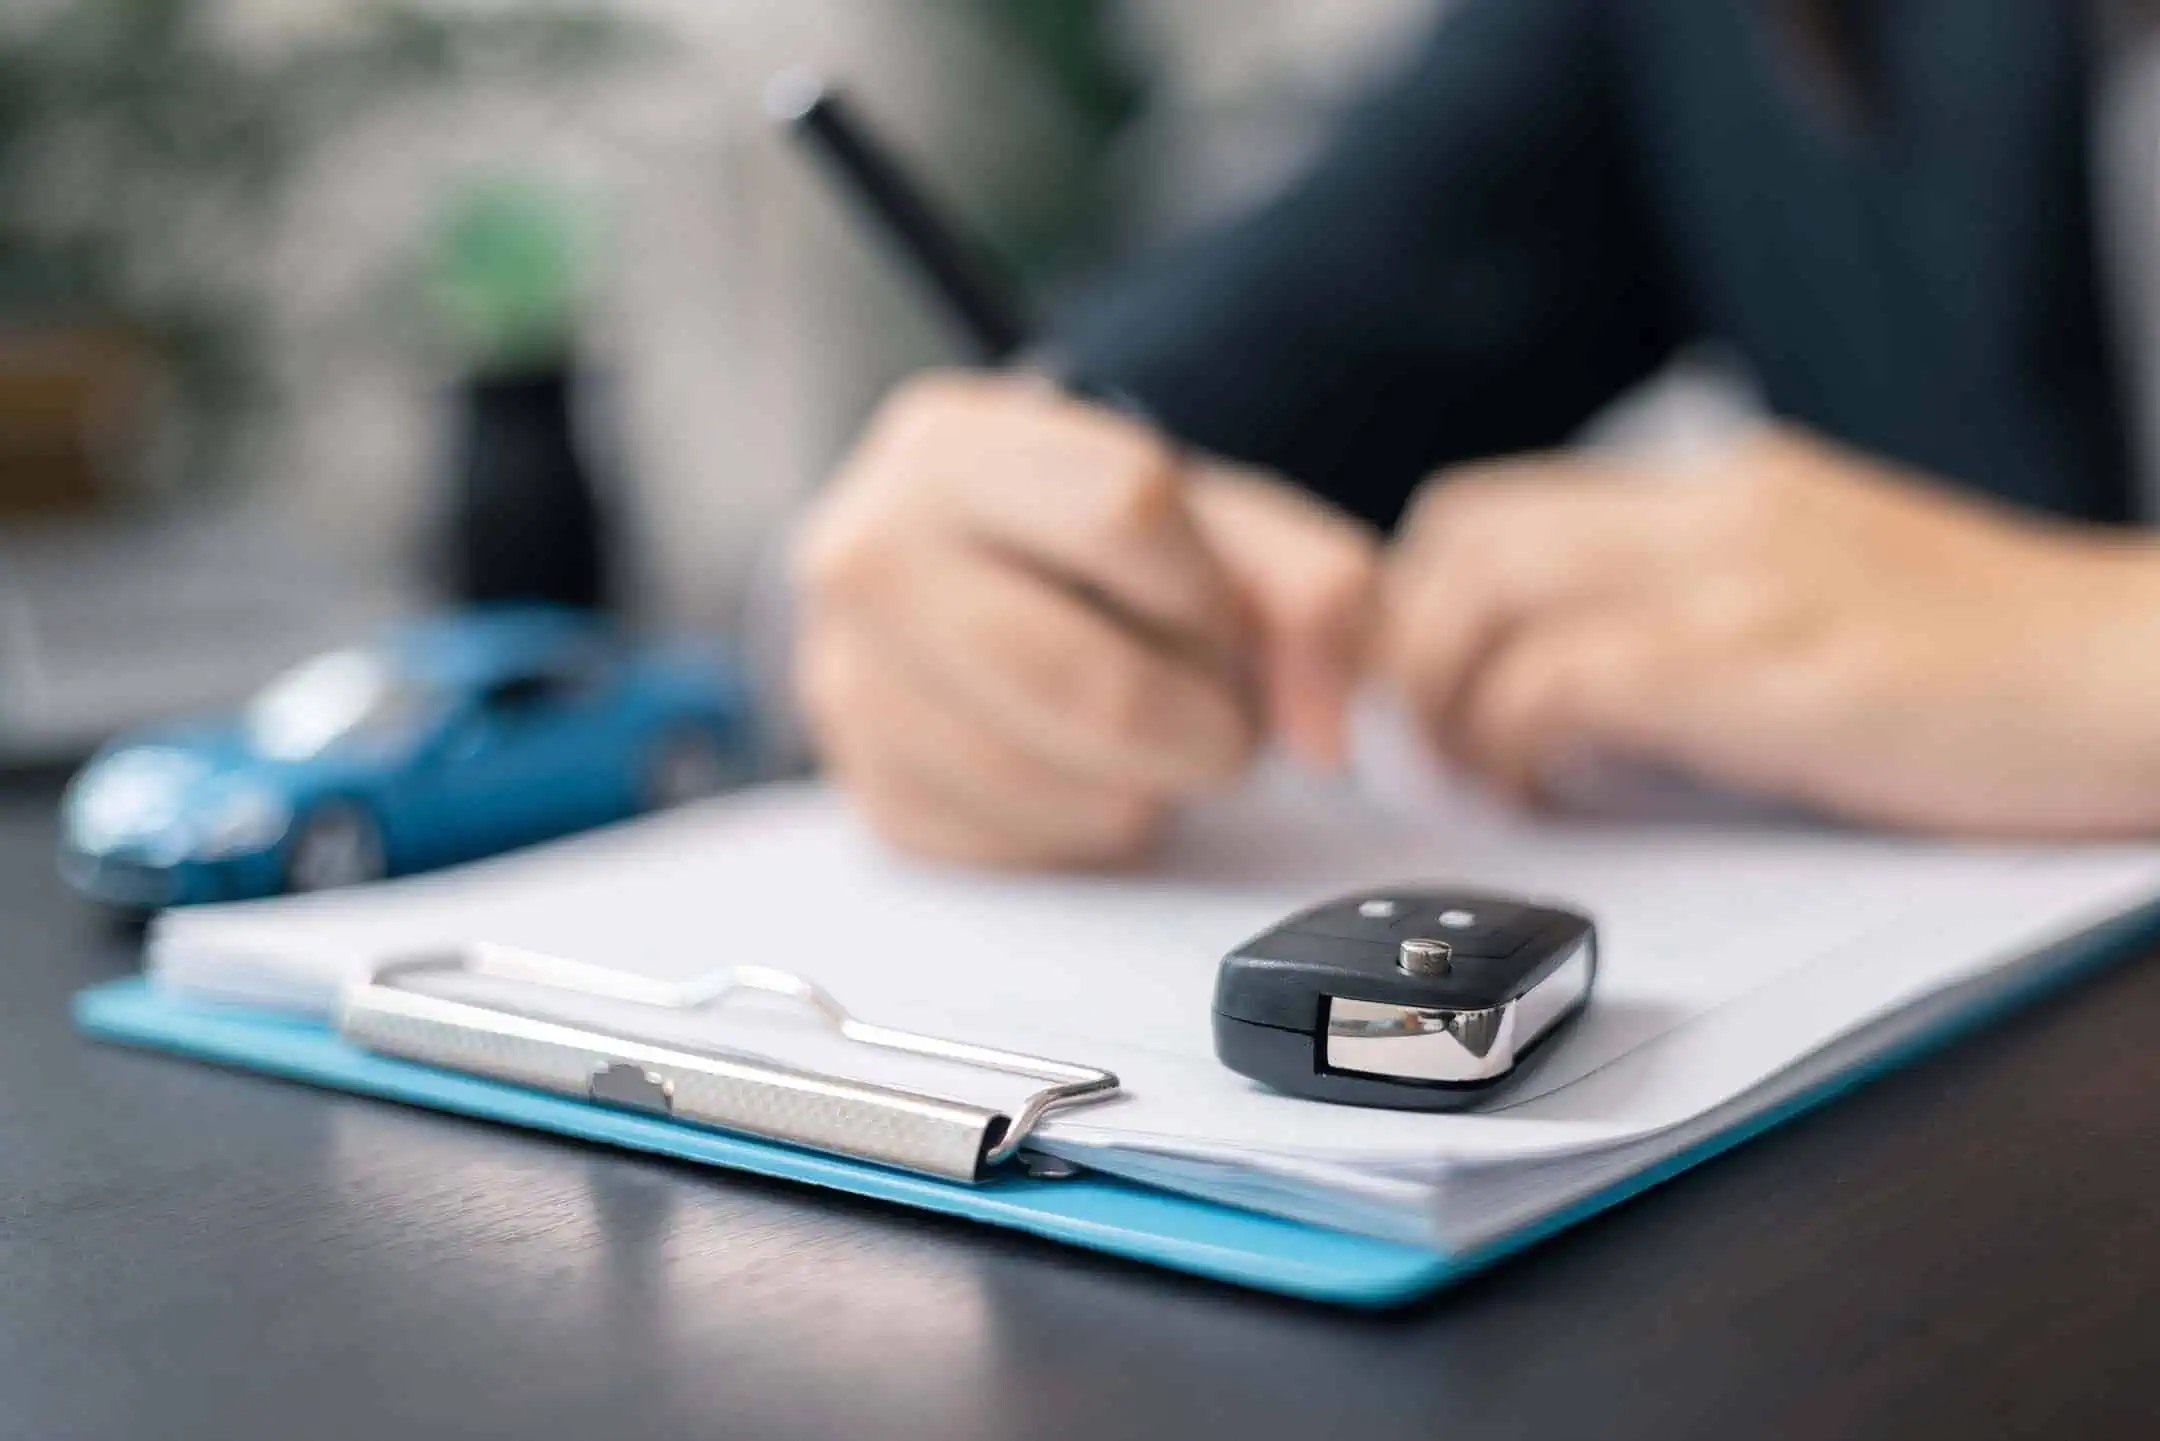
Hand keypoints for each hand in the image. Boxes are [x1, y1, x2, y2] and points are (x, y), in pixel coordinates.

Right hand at [793, 372, 1377, 866]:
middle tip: (1217, 721)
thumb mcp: (1215, 523)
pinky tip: (1086, 775)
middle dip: (1198, 725)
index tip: (1217, 618)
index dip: (1210, 590)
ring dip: (1143, 785)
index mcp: (952, 446)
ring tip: (1148, 741)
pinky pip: (1016, 849)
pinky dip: (1085, 830)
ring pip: (1051, 782)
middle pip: (1086, 678)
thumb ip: (1311, 591)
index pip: (1126, 508)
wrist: (976, 590)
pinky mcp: (870, 794)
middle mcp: (867, 554)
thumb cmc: (1099, 551)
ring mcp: (848, 682)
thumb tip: (1327, 735)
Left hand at [1383, 426, 2159, 836]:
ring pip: (1489, 601)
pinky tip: (1560, 794)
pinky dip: (1525, 746)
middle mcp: (1712, 513)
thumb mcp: (1825, 591)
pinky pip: (1567, 683)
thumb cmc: (2000, 665)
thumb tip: (1576, 682)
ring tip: (1489, 779)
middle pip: (1459, 538)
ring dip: (1453, 703)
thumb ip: (1703, 608)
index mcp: (1722, 490)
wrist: (2152, 676)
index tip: (1428, 688)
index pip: (1492, 506)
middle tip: (1435, 742)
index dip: (1421, 601)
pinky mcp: (1771, 671)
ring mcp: (1740, 582)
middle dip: (1411, 648)